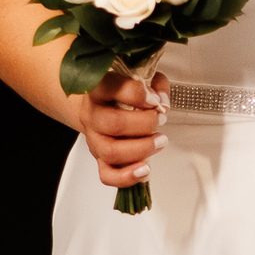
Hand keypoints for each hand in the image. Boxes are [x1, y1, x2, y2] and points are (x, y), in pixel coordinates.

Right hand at [78, 70, 170, 188]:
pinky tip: (145, 170)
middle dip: (144, 124)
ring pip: (111, 151)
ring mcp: (94, 139)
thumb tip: (162, 103)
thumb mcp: (142, 78)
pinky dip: (127, 177)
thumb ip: (156, 85)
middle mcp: (92, 114)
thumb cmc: (123, 92)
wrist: (100, 106)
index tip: (154, 100)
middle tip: (161, 119)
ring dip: (141, 149)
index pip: (110, 88)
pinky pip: (107, 175)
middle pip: (113, 124)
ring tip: (161, 141)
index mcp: (99, 89)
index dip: (136, 95)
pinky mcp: (99, 158)